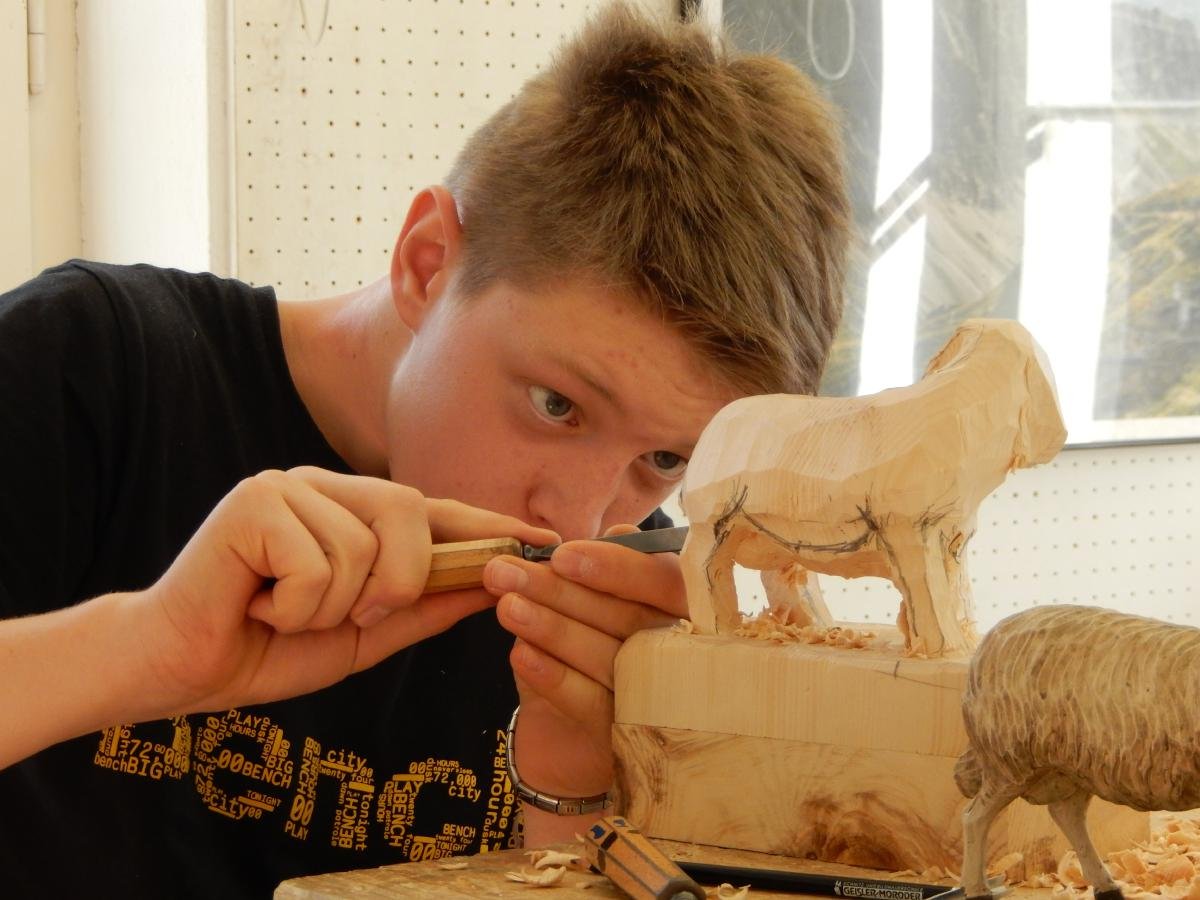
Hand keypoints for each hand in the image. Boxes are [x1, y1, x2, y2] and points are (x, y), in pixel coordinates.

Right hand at [133, 466, 556, 718]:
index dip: (489, 525)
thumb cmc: (267, 648)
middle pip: (410, 513)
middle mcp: (325, 487)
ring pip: (365, 548)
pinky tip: (259, 604)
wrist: (178, 666)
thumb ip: (419, 609)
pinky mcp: (255, 501)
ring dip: (331, 607)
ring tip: (282, 610)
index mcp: (352, 513)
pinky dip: (296, 606)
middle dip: (400, 580)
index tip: (546, 540)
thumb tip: (487, 590)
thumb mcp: (360, 636)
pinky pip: (319, 563)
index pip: (435, 511)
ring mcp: (289, 486)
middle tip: (352, 615)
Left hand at [482, 525, 686, 803]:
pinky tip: (519, 653)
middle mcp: (682, 654)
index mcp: (685, 610)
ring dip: (552, 628)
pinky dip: (554, 677)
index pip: (665, 581)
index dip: (617, 566)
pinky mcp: (625, 736)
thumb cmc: (593, 645)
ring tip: (506, 605)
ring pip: (608, 658)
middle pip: (628, 619)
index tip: (561, 554)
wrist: (571, 735)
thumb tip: (620, 534)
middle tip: (502, 571)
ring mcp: (657, 700)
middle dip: (560, 592)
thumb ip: (612, 566)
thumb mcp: (601, 601)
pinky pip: (590, 704)